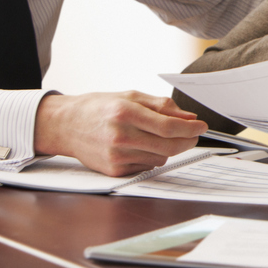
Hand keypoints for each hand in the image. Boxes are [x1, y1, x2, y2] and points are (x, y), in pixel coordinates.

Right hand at [33, 91, 206, 176]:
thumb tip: (188, 117)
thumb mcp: (130, 96)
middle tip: (193, 135)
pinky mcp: (114, 171)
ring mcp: (116, 156)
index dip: (190, 128)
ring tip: (157, 136)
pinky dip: (151, 157)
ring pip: (160, 158)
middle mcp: (120, 137)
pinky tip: (141, 146)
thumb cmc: (99, 107)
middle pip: (168, 146)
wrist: (65, 126)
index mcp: (125, 113)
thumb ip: (161, 106)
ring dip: (168, 148)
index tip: (202, 126)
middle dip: (187, 141)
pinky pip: (147, 167)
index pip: (168, 126)